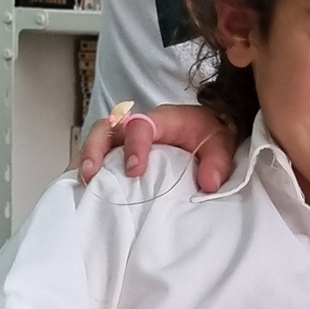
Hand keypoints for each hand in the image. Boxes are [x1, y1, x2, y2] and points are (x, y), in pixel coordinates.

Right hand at [78, 103, 234, 191]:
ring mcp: (127, 138)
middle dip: (95, 150)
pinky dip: (93, 170)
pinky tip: (90, 188)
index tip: (135, 170)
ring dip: (88, 160)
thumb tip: (208, 184)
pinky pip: (102, 156)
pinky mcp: (123, 152)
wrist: (212, 129)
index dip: (134, 146)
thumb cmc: (212, 133)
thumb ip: (219, 162)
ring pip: (98, 141)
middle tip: (92, 176)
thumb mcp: (223, 144)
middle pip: (106, 128)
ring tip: (86, 185)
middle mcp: (139, 125)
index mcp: (163, 119)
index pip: (140, 126)